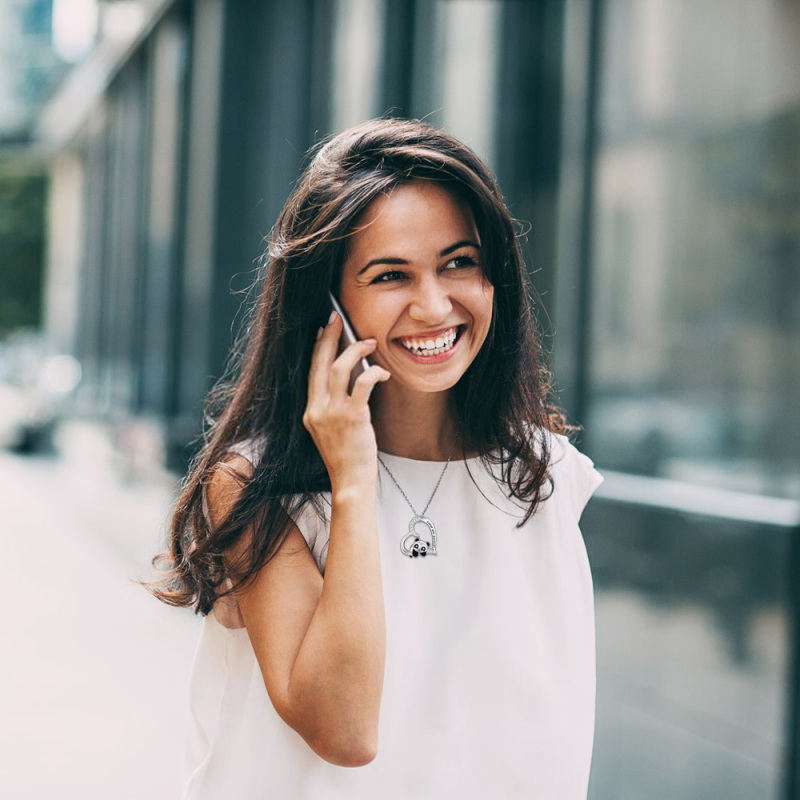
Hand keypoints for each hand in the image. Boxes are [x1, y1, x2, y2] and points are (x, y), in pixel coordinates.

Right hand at [303, 312, 390, 489]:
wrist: (350, 481)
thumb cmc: (346, 456)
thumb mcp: (331, 429)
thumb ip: (333, 405)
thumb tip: (350, 376)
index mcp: (310, 410)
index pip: (311, 370)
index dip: (317, 347)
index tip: (323, 329)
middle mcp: (317, 409)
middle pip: (320, 362)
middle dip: (329, 336)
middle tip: (337, 318)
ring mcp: (333, 413)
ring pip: (339, 368)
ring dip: (355, 350)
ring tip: (368, 342)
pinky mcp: (352, 417)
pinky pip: (362, 384)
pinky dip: (374, 372)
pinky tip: (383, 372)